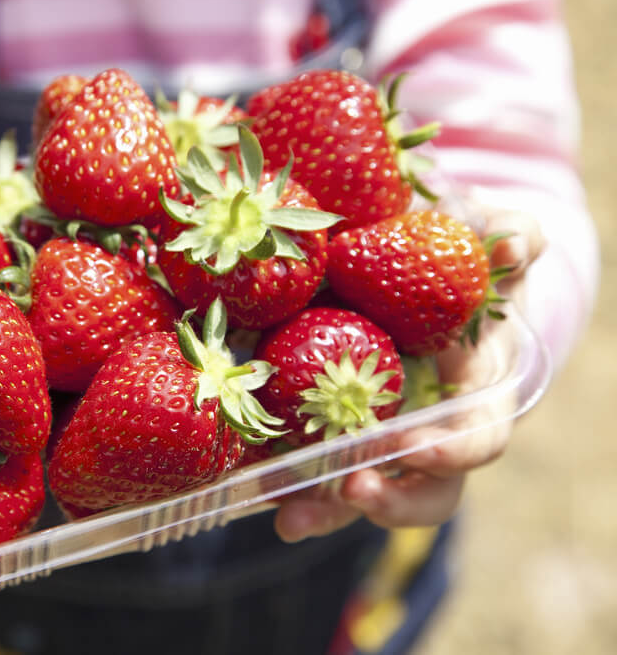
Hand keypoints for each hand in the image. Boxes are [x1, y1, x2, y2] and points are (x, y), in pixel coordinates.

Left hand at [273, 205, 544, 541]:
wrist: (413, 271)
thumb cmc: (459, 260)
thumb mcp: (489, 242)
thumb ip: (511, 239)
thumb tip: (512, 247)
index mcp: (477, 390)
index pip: (479, 436)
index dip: (456, 449)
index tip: (422, 449)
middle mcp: (431, 428)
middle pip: (425, 491)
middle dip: (390, 502)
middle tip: (352, 492)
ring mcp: (378, 435)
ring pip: (360, 490)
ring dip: (326, 510)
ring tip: (288, 519)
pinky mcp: (329, 427)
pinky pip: (309, 463)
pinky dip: (282, 477)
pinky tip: (247, 482)